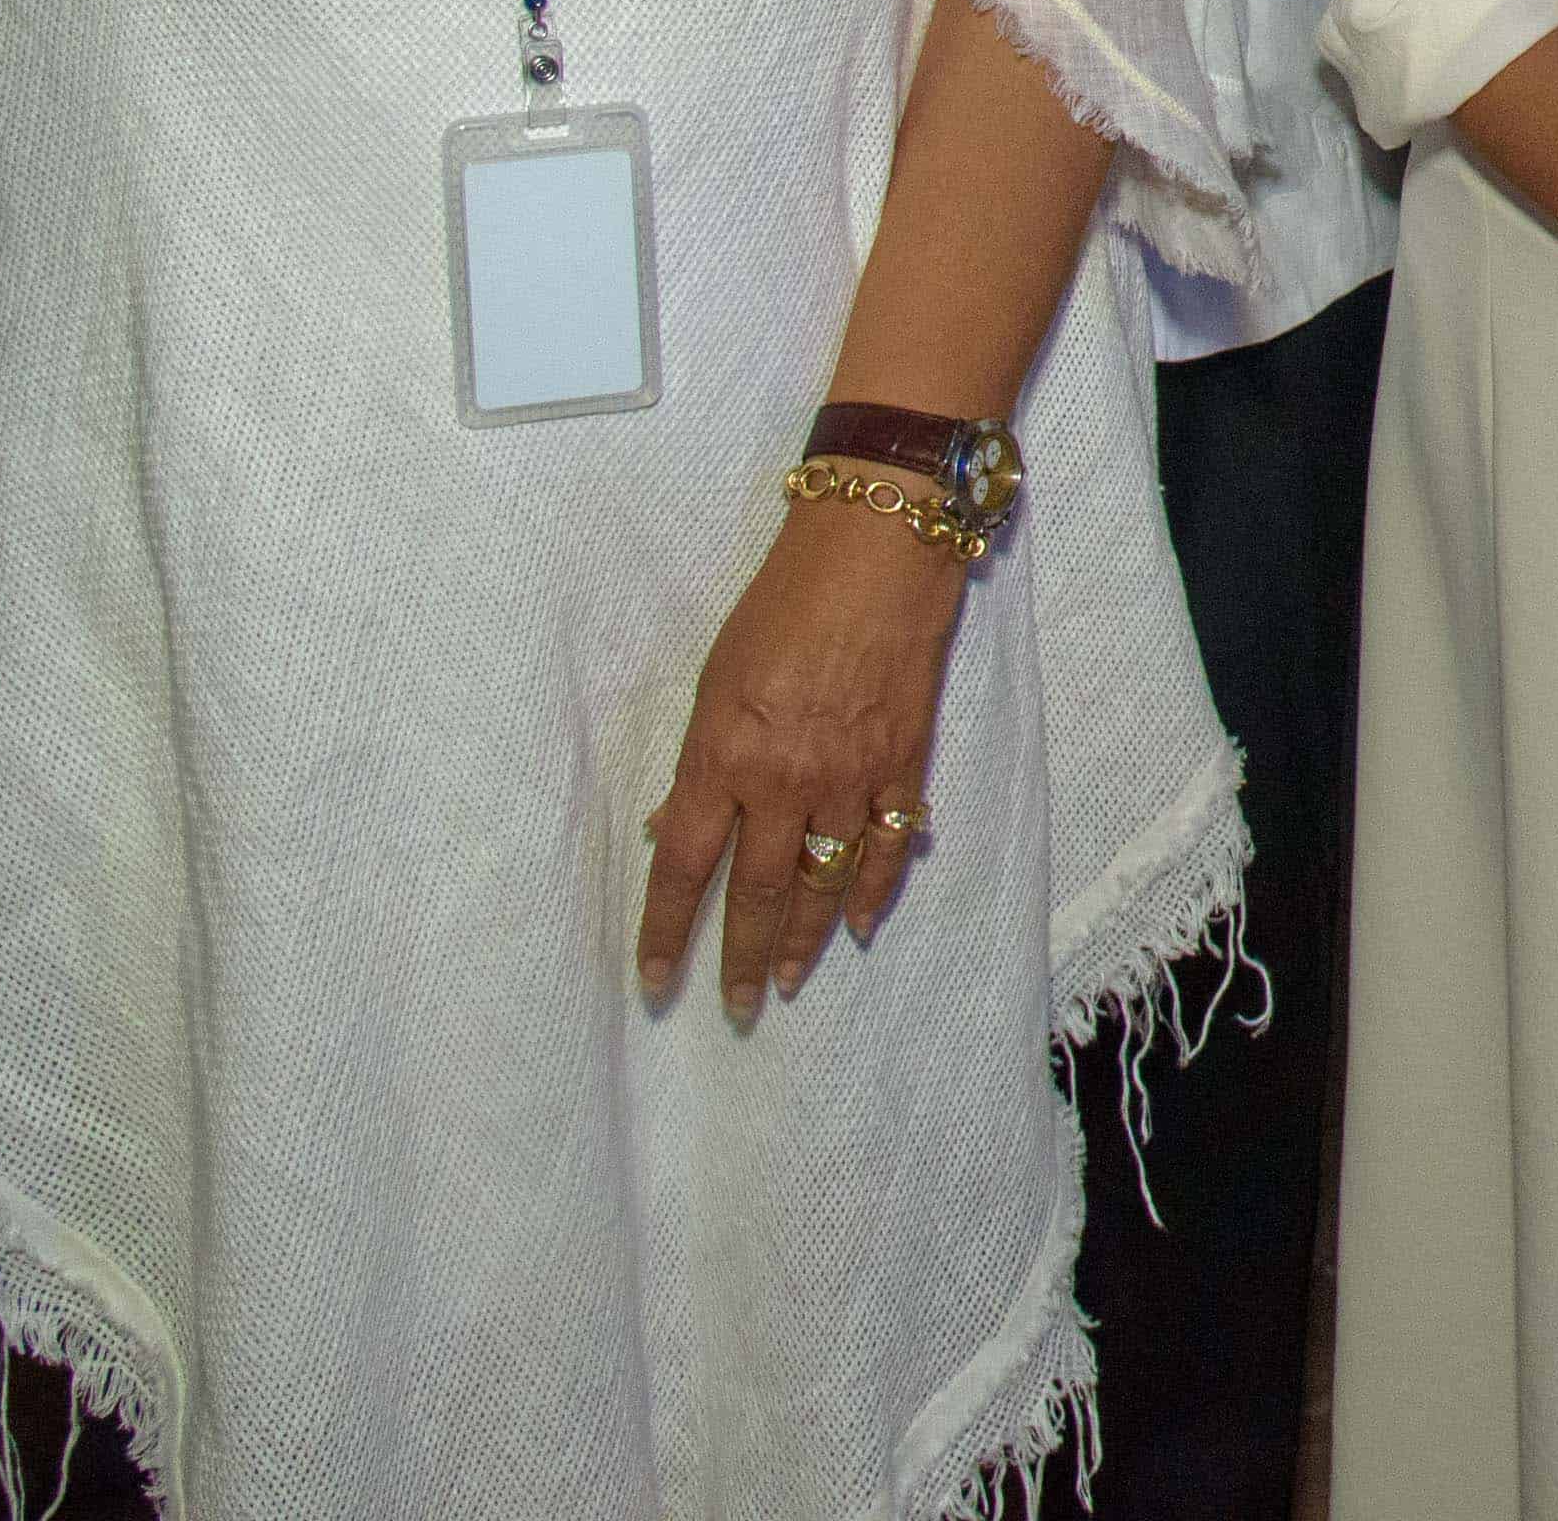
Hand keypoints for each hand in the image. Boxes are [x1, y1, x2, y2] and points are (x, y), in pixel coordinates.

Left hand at [638, 491, 971, 1022]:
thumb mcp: (716, 677)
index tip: (654, 981)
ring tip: (786, 982)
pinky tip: (855, 923)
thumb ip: (702, 761)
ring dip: (802, 940)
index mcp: (723, 755)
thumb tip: (681, 824)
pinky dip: (872, 890)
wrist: (878, 549)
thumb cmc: (784, 601)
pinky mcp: (903, 763)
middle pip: (754, 894)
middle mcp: (783, 780)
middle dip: (739, 959)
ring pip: (822, 882)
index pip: (683, 867)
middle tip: (733, 1008)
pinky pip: (885, 845)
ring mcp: (849, 776)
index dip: (665, 932)